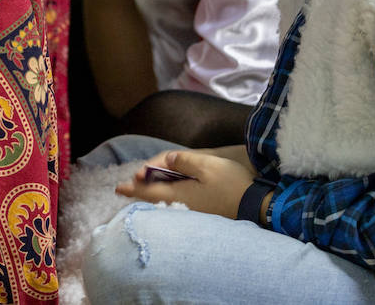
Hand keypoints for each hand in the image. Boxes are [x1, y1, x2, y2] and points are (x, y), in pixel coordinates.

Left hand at [115, 148, 254, 218]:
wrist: (256, 206)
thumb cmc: (231, 184)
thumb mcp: (206, 165)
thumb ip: (182, 160)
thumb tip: (165, 160)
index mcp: (179, 194)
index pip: (148, 191)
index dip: (133, 187)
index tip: (118, 187)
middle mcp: (182, 207)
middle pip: (155, 199)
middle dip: (141, 191)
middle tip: (129, 185)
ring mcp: (193, 213)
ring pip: (166, 203)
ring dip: (154, 194)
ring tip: (147, 188)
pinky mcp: (203, 215)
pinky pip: (177, 206)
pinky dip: (168, 198)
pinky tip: (170, 195)